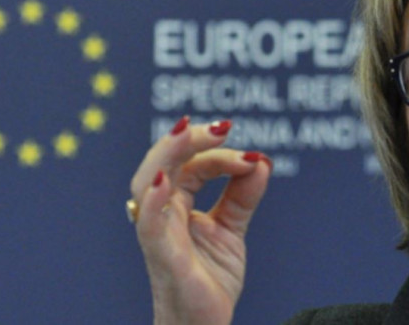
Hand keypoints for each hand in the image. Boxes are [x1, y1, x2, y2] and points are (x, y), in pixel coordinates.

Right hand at [129, 117, 271, 324]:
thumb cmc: (209, 279)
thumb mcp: (232, 230)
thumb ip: (243, 197)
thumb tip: (261, 161)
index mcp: (177, 205)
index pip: (192, 166)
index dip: (220, 156)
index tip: (252, 158)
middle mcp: (162, 214)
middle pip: (163, 163)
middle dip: (188, 139)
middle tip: (221, 128)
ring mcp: (159, 234)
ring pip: (146, 183)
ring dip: (166, 154)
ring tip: (187, 132)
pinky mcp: (163, 258)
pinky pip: (150, 227)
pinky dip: (152, 200)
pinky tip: (163, 180)